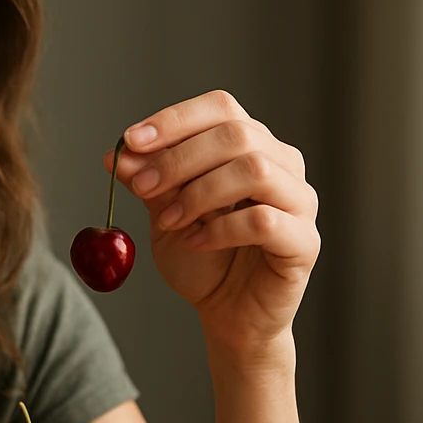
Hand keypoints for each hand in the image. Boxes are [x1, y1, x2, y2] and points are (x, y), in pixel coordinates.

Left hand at [107, 90, 318, 356]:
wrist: (227, 314)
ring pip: (255, 170)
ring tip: (169, 220)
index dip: (174, 120)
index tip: (130, 141)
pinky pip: (264, 221)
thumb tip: (117, 154)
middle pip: (237, 134)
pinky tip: (195, 243)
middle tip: (143, 186)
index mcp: (251, 145)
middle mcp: (283, 164)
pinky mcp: (304, 242)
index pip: (220, 108)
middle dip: (180, 159)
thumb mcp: (165, 213)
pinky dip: (220, 229)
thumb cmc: (202, 258)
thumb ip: (149, 182)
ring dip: (200, 192)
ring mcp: (299, 201)